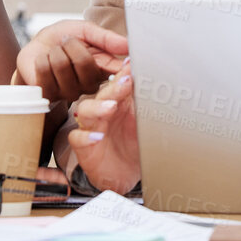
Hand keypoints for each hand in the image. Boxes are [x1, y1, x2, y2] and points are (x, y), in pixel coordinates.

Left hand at [16, 20, 128, 104]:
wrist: (36, 48)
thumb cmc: (62, 39)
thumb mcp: (85, 30)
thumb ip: (106, 38)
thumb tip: (127, 44)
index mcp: (103, 69)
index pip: (118, 73)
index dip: (123, 69)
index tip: (128, 63)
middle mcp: (90, 85)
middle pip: (84, 63)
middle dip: (71, 44)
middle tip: (67, 43)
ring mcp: (70, 93)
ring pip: (61, 65)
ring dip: (55, 52)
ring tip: (55, 53)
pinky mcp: (49, 95)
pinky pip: (44, 70)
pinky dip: (42, 59)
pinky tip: (45, 63)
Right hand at [66, 67, 140, 194]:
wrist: (125, 174)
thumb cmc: (133, 145)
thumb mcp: (145, 123)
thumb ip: (148, 104)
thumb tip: (162, 83)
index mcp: (119, 101)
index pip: (119, 83)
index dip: (125, 73)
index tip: (133, 65)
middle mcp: (103, 111)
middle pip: (102, 93)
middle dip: (114, 87)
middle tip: (126, 81)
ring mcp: (91, 127)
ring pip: (86, 111)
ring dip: (98, 107)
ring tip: (111, 107)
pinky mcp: (83, 146)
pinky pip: (78, 138)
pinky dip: (86, 137)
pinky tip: (97, 137)